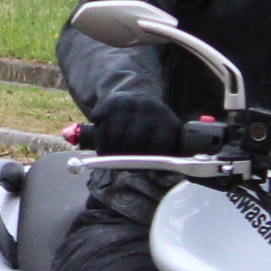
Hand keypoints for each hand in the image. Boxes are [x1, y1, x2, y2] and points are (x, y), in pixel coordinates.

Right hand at [83, 97, 210, 156]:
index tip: (147, 167)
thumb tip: (163, 172)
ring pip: (114, 137)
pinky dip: (101, 144)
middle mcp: (146, 108)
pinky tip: (106, 150)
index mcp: (166, 119)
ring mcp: (126, 104)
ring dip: (113, 154)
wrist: (138, 97)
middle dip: (129, 159)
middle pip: (133, 141)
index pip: (159, 144)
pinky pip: (100, 130)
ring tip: (116, 161)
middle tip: (127, 167)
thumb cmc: (156, 127)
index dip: (151, 160)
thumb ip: (169, 153)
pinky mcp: (107, 104)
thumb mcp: (169, 135)